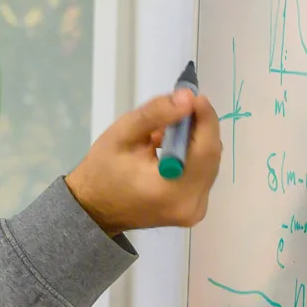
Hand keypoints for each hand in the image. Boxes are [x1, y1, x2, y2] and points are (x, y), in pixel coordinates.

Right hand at [66, 87, 222, 235]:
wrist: (95, 210)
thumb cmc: (102, 172)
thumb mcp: (122, 135)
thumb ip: (156, 114)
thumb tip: (188, 98)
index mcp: (171, 191)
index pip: (204, 150)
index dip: (205, 120)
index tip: (196, 96)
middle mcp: (191, 205)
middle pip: (210, 157)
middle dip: (200, 128)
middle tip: (180, 108)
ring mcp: (195, 210)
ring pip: (209, 164)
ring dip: (195, 141)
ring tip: (166, 131)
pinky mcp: (194, 209)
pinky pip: (202, 174)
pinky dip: (192, 156)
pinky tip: (170, 148)